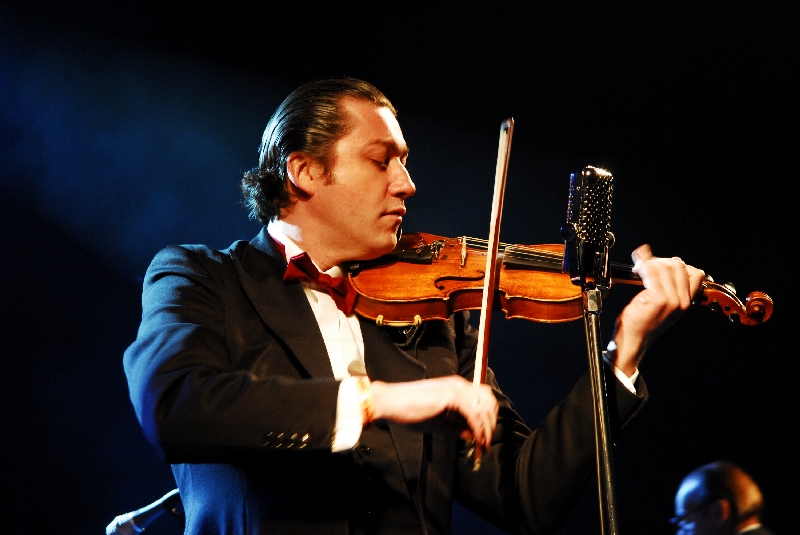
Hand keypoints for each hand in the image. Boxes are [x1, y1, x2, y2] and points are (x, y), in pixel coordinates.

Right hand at [369, 376, 497, 450]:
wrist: (391, 403)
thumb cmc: (410, 411)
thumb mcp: (439, 421)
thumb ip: (456, 426)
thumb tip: (473, 435)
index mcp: (456, 387)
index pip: (484, 398)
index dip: (489, 417)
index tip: (485, 436)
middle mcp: (459, 385)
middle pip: (489, 402)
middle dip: (491, 424)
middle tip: (486, 443)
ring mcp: (456, 389)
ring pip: (484, 409)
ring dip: (486, 430)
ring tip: (482, 447)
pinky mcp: (451, 397)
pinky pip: (473, 414)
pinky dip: (478, 429)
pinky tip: (476, 441)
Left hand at [610, 244, 704, 374]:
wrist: (633, 340)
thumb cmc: (643, 323)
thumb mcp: (664, 307)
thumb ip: (670, 289)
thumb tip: (665, 265)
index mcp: (687, 302)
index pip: (696, 274)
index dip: (678, 265)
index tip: (662, 264)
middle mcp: (683, 302)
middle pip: (680, 266)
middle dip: (662, 260)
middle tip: (646, 265)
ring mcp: (672, 301)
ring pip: (666, 267)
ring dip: (649, 262)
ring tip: (638, 268)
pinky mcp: (658, 299)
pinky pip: (652, 273)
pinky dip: (643, 266)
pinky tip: (636, 269)